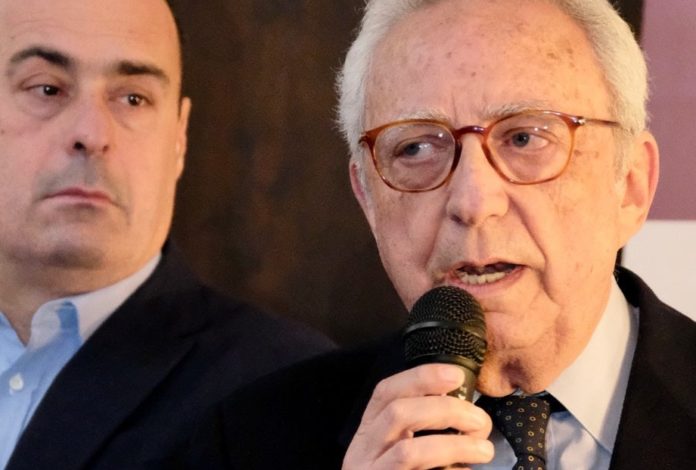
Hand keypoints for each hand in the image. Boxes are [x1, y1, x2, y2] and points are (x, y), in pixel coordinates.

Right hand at [342, 364, 493, 469]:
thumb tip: (464, 411)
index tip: (456, 376)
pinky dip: (447, 468)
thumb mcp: (400, 451)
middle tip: (479, 420)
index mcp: (368, 433)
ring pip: (409, 451)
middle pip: (398, 414)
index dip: (420, 377)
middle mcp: (362, 452)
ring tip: (482, 449)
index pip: (385, 392)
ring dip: (453, 444)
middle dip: (445, 410)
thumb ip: (421, 431)